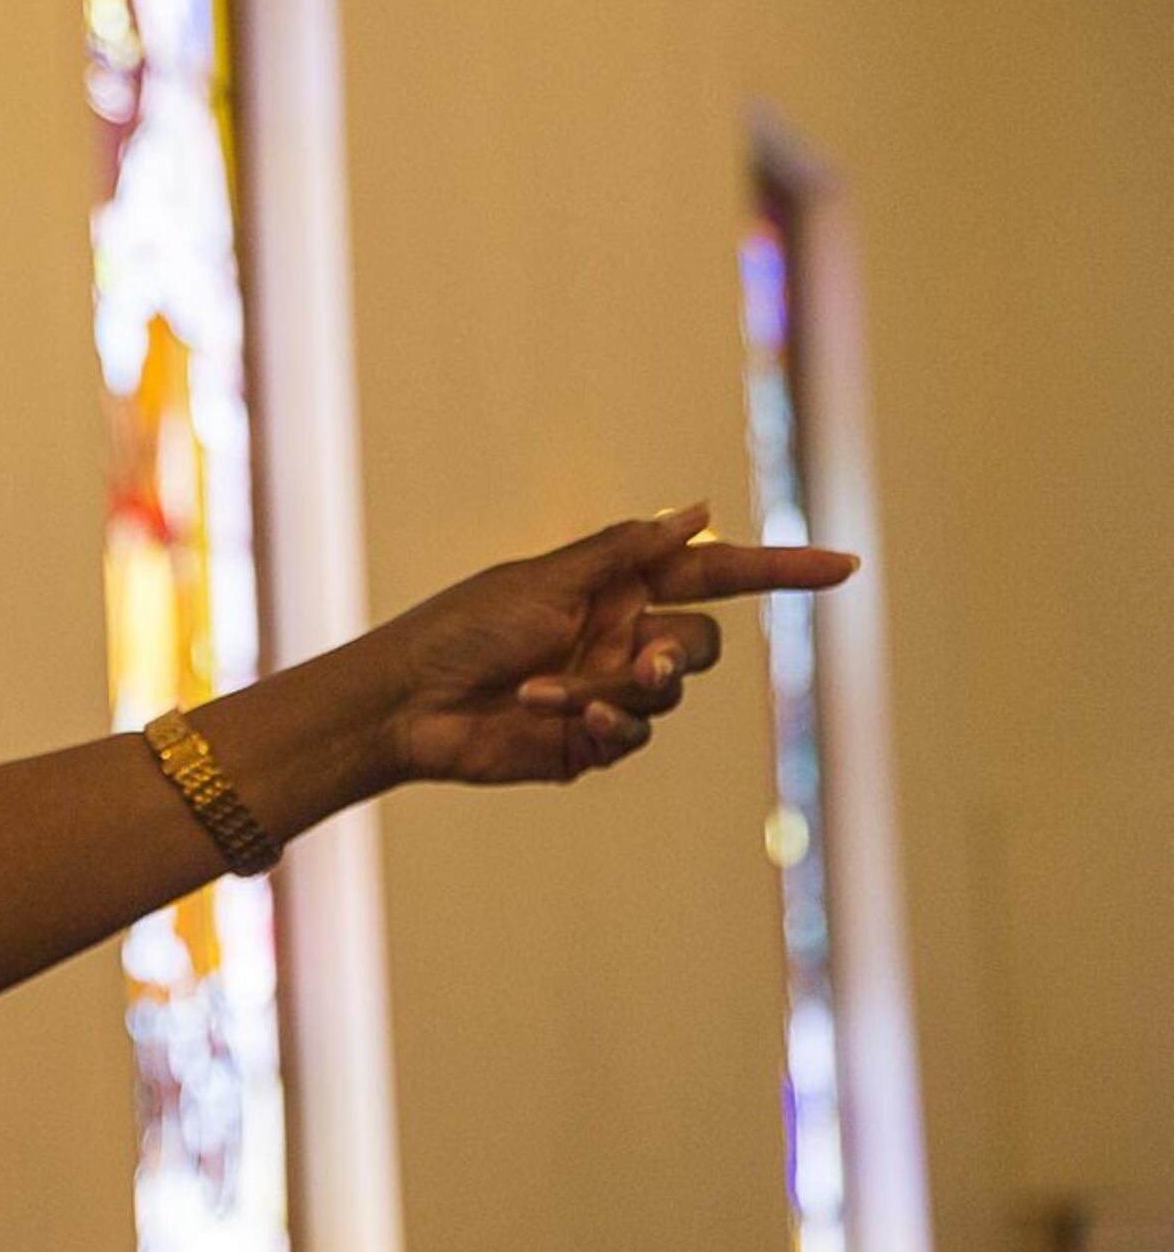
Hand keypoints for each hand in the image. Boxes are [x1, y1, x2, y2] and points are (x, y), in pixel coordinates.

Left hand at [371, 504, 857, 786]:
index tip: (843, 565)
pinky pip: (632, 735)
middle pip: (702, 645)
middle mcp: (621, 637)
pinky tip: (564, 719)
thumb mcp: (544, 580)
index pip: (716, 574)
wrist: (408, 701)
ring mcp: (609, 691)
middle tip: (646, 660)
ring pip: (665, 696)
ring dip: (614, 694)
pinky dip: (606, 726)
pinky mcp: (589, 742)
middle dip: (680, 654)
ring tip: (551, 695)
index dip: (779, 571)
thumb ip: (623, 552)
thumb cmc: (463, 628)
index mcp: (616, 587)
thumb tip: (698, 510)